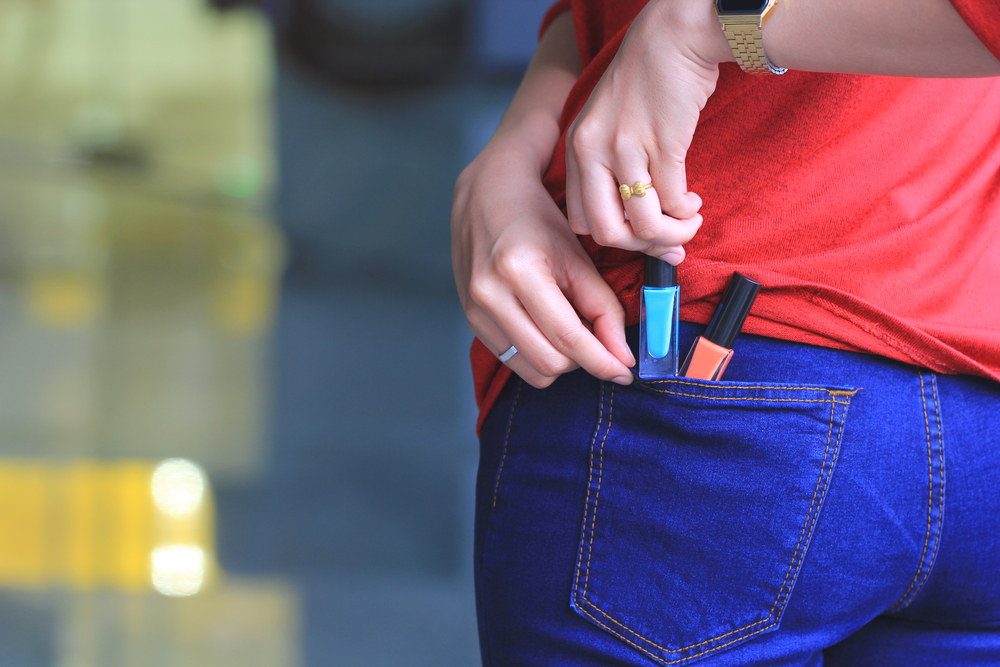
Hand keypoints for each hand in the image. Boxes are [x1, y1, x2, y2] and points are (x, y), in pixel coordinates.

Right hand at [452, 139, 635, 388]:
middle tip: (599, 340)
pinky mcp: (470, 320)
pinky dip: (538, 354)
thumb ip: (603, 308)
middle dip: (583, 361)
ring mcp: (474, 310)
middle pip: (549, 362)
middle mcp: (489, 294)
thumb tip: (621, 357)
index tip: (626, 372)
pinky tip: (547, 329)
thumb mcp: (578, 257)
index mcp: (519, 270)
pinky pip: (513, 360)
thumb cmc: (536, 219)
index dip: (602, 361)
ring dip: (561, 361)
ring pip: (531, 370)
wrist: (486, 197)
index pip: (568, 338)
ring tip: (571, 331)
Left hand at [564, 0, 733, 257]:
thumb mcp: (610, 124)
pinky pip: (671, 202)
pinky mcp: (662, 145)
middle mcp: (592, 152)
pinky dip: (685, 212)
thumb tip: (636, 223)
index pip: (580, 219)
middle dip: (639, 249)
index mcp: (576, 149)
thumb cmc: (647, 82)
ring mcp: (625, 149)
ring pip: (642, 225)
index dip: (613, 238)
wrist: (674, 35)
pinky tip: (693, 203)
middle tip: (664, 242)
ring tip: (688, 222)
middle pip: (604, 233)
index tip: (638, 237)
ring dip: (671, 234)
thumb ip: (611, 166)